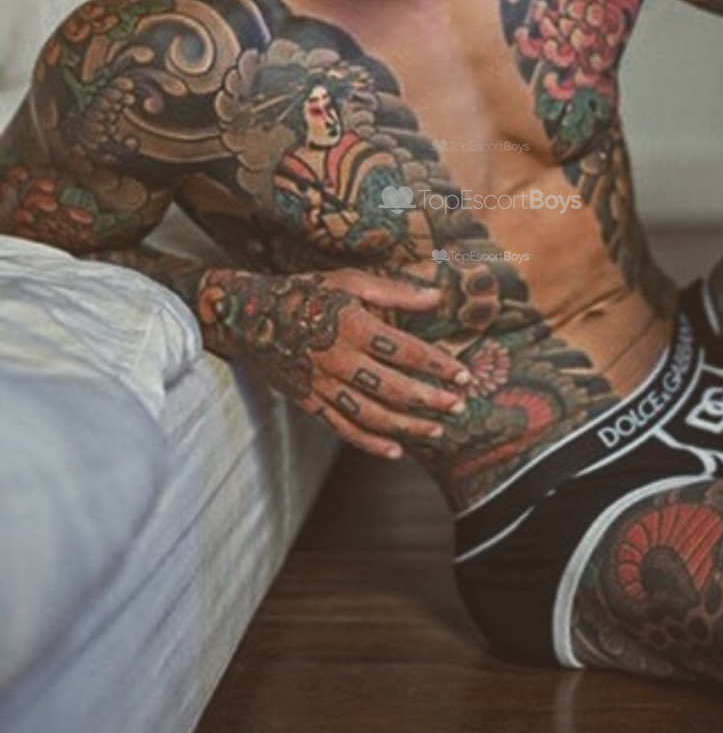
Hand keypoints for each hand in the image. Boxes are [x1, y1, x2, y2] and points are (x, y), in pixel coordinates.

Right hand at [198, 267, 468, 458]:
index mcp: (353, 326)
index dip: (438, 365)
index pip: (406, 351)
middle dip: (431, 400)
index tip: (464, 375)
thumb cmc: (306, 293)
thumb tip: (437, 296)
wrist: (249, 316)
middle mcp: (339, 359)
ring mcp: (323, 385)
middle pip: (394, 387)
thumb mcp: (349, 281)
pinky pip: (343, 428)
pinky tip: (396, 451)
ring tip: (437, 431)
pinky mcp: (310, 402)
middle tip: (459, 407)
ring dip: (408, 426)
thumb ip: (395, 291)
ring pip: (372, 414)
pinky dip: (370, 443)